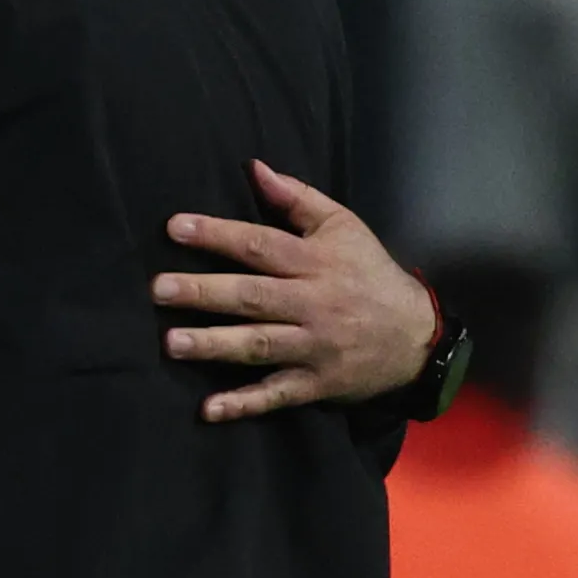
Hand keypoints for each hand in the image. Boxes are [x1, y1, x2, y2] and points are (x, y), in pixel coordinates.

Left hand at [152, 161, 435, 422]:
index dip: (217, 235)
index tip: (174, 228)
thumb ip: (297, 198)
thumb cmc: (369, 274)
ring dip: (214, 345)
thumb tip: (254, 168)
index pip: (260, 245)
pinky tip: (210, 409)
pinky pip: (277, 395)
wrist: (418, 337)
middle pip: (253, 296)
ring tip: (172, 343)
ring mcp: (314, 348)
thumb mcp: (344, 226)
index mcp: (316, 262)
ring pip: (260, 346)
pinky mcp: (316, 384)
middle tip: (159, 290)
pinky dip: (244, 404)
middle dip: (205, 293)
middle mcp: (313, 304)